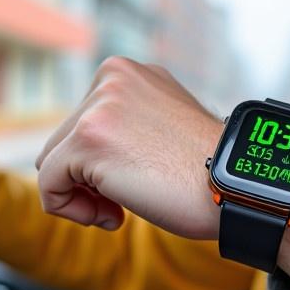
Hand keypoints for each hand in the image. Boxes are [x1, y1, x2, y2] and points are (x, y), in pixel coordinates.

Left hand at [35, 58, 223, 238]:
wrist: (239, 187)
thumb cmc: (210, 170)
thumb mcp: (163, 127)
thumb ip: (128, 124)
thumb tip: (98, 147)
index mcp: (128, 73)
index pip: (83, 122)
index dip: (100, 164)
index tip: (137, 179)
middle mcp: (112, 79)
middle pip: (63, 142)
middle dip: (89, 180)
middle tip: (128, 201)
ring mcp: (98, 107)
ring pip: (53, 163)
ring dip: (81, 196)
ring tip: (119, 210)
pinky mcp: (88, 140)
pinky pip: (49, 185)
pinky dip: (71, 211)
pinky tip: (113, 217)